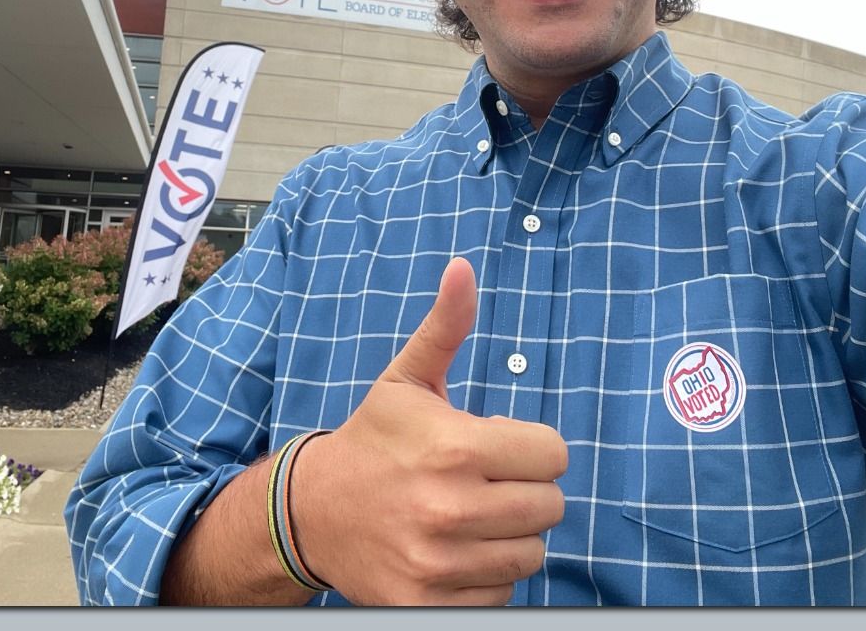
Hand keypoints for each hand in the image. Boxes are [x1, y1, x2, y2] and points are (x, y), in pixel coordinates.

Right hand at [292, 258, 567, 604]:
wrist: (311, 513)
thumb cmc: (373, 442)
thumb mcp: (406, 381)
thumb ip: (445, 327)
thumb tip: (463, 268)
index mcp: (455, 449)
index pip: (555, 456)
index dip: (530, 448)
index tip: (497, 446)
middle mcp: (450, 509)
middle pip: (550, 507)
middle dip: (523, 491)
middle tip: (482, 482)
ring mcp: (439, 562)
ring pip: (530, 554)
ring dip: (508, 536)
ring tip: (469, 517)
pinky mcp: (428, 602)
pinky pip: (500, 596)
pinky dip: (484, 578)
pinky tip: (454, 552)